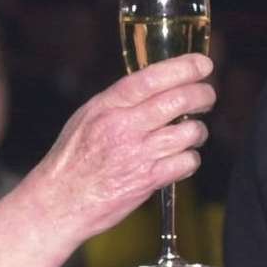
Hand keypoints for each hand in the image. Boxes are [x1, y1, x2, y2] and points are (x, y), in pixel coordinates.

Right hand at [20, 53, 214, 246]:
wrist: (59, 202)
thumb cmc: (71, 159)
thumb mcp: (87, 118)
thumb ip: (118, 102)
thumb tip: (154, 87)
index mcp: (107, 107)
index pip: (151, 78)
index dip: (183, 67)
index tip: (202, 64)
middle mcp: (123, 127)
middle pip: (177, 101)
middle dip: (202, 95)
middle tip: (207, 97)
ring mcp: (137, 155)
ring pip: (188, 132)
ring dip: (197, 130)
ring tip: (192, 132)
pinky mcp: (147, 181)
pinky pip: (186, 163)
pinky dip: (190, 159)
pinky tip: (181, 159)